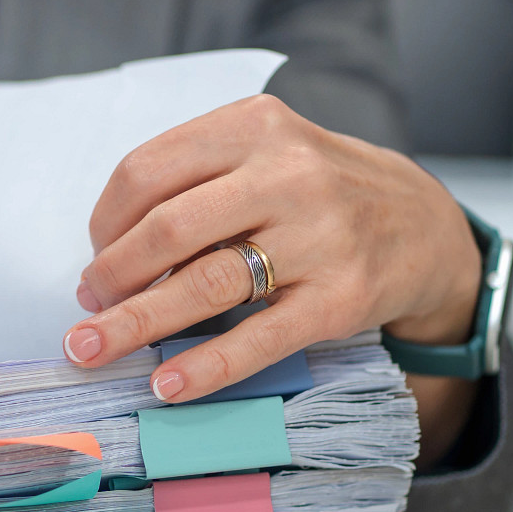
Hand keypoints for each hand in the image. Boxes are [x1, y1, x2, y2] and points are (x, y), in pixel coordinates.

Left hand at [63, 94, 481, 462]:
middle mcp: (288, 173)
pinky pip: (258, 338)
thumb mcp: (265, 153)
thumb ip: (196, 183)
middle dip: (111, 275)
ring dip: (136, 323)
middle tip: (88, 308)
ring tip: (93, 348)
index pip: (148, 170)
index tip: (94, 257)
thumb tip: (108, 256)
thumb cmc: (319, 192)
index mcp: (255, 126)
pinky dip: (204, 366)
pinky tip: (166, 385)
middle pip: (167, 228)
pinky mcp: (341, 297)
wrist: (425, 225)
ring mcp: (319, 236)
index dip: (106, 222)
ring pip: (204, 284)